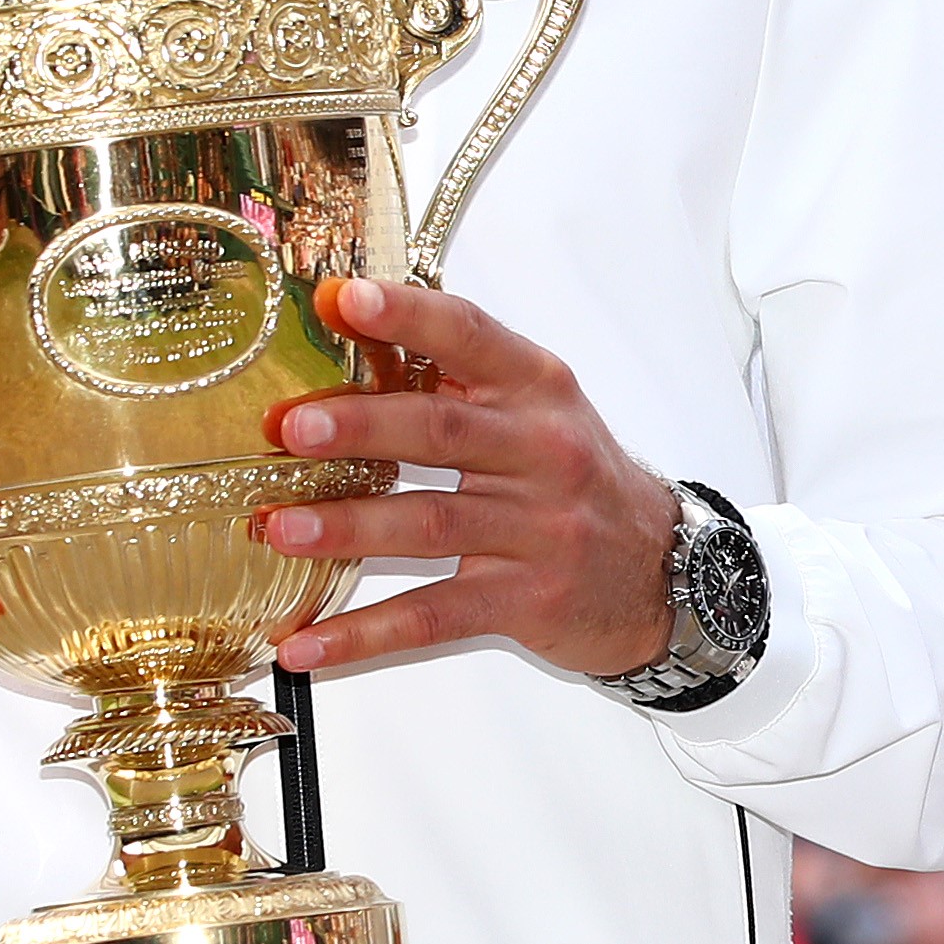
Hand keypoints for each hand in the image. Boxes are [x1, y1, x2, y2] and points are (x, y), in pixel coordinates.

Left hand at [255, 278, 685, 677]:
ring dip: (347, 527)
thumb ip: (460, 382)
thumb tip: (350, 346)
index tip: (342, 298)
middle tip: (290, 426)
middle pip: (441, 430)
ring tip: (279, 528)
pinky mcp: (526, 601)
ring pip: (431, 523)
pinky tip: (307, 644)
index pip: (467, 335)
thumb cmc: (579, 481)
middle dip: (359, 425)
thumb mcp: (539, 414)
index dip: (404, 314)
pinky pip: (434, 615)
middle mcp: (544, 452)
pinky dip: (365, 633)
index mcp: (537, 389)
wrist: (664, 572)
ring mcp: (538, 530)